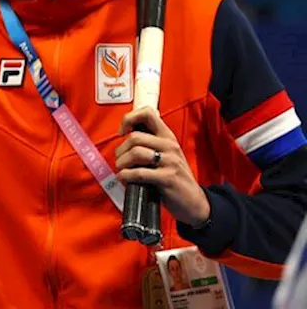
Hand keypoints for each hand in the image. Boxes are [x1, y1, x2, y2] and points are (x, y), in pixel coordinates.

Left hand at [115, 106, 210, 226]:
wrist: (194, 202)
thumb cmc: (175, 177)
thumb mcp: (166, 154)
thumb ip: (150, 142)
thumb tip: (126, 133)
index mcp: (167, 137)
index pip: (147, 113)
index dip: (129, 118)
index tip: (122, 132)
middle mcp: (169, 145)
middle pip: (135, 137)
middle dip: (120, 150)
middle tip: (120, 160)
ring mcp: (170, 162)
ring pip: (135, 152)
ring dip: (122, 163)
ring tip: (122, 169)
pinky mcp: (168, 178)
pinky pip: (139, 173)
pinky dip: (126, 175)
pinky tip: (125, 178)